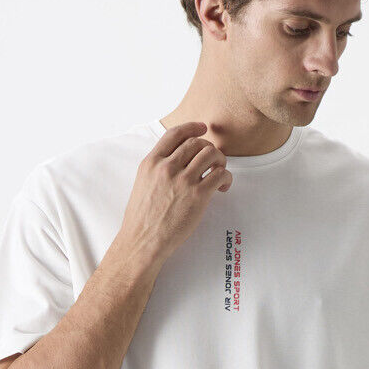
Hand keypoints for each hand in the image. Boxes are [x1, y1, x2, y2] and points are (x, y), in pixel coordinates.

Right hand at [116, 122, 232, 267]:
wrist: (143, 241)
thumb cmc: (141, 219)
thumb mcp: (142, 183)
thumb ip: (158, 168)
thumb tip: (176, 160)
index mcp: (151, 162)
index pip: (175, 134)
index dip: (192, 127)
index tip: (203, 128)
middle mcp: (167, 167)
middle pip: (197, 143)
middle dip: (209, 148)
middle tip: (213, 161)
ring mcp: (183, 180)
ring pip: (211, 154)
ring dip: (220, 161)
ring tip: (219, 173)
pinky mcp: (198, 195)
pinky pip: (220, 175)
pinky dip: (226, 178)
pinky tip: (222, 188)